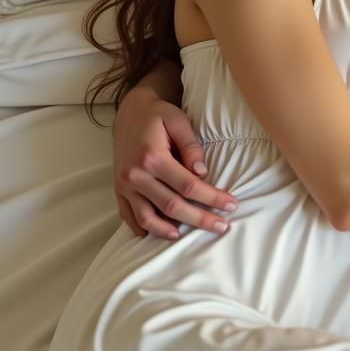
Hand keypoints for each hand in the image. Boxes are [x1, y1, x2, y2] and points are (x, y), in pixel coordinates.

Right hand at [114, 90, 236, 239]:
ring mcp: (124, 185)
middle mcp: (135, 174)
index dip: (211, 197)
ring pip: (147, 217)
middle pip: (171, 206)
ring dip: (168, 230)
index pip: (188, 185)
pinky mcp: (118, 189)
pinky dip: (143, 227)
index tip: (231, 205)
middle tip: (221, 227)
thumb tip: (202, 173)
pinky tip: (158, 233)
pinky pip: (129, 215)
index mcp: (152, 157)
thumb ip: (191, 147)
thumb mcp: (179, 121)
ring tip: (187, 237)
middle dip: (199, 219)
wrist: (129, 113)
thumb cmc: (159, 116)